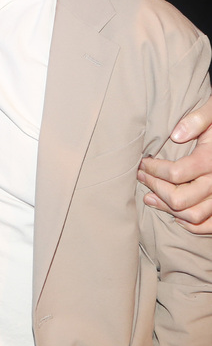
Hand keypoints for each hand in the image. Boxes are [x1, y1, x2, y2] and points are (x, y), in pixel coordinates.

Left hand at [139, 98, 211, 232]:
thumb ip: (196, 120)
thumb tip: (176, 135)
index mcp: (211, 160)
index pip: (175, 173)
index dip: (154, 170)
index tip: (143, 162)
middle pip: (180, 198)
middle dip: (155, 188)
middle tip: (141, 177)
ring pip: (192, 215)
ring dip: (166, 208)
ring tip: (149, 197)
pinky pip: (207, 225)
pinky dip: (190, 224)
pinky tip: (174, 214)